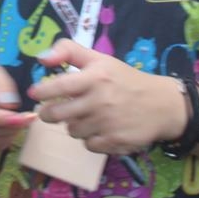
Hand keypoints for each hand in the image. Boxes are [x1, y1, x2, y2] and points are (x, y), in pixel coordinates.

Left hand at [28, 40, 185, 155]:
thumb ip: (69, 52)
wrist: (162, 105)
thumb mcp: (100, 59)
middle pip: (57, 115)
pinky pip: (88, 145)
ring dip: (74, 125)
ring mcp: (108, 123)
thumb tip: (41, 58)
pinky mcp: (116, 142)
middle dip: (49, 114)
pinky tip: (100, 129)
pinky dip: (90, 139)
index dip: (42, 91)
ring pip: (72, 131)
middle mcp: (100, 101)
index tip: (36, 94)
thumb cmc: (125, 79)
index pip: (58, 86)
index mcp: (95, 77)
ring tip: (86, 116)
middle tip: (51, 111)